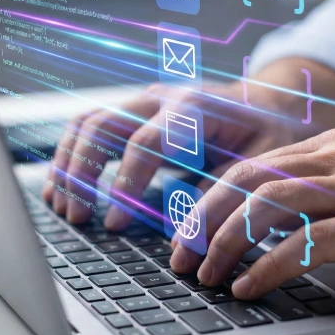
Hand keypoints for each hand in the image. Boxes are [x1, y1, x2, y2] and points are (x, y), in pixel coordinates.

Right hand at [42, 58, 334, 227]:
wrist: (274, 104)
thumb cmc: (272, 135)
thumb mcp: (262, 164)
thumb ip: (226, 193)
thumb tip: (189, 237)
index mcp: (196, 106)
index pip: (146, 140)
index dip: (126, 183)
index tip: (114, 224)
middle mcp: (163, 97)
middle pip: (103, 124)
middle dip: (82, 172)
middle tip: (77, 218)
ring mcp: (146, 102)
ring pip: (89, 122)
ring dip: (69, 164)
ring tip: (61, 208)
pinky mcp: (137, 114)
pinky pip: (92, 128)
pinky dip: (72, 158)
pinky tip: (62, 190)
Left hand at [172, 130, 334, 299]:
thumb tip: (289, 220)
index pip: (254, 165)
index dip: (211, 198)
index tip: (190, 231)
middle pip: (249, 181)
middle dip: (204, 219)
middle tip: (181, 256)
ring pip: (269, 206)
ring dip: (227, 242)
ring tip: (207, 275)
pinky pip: (309, 243)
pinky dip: (269, 266)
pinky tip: (251, 286)